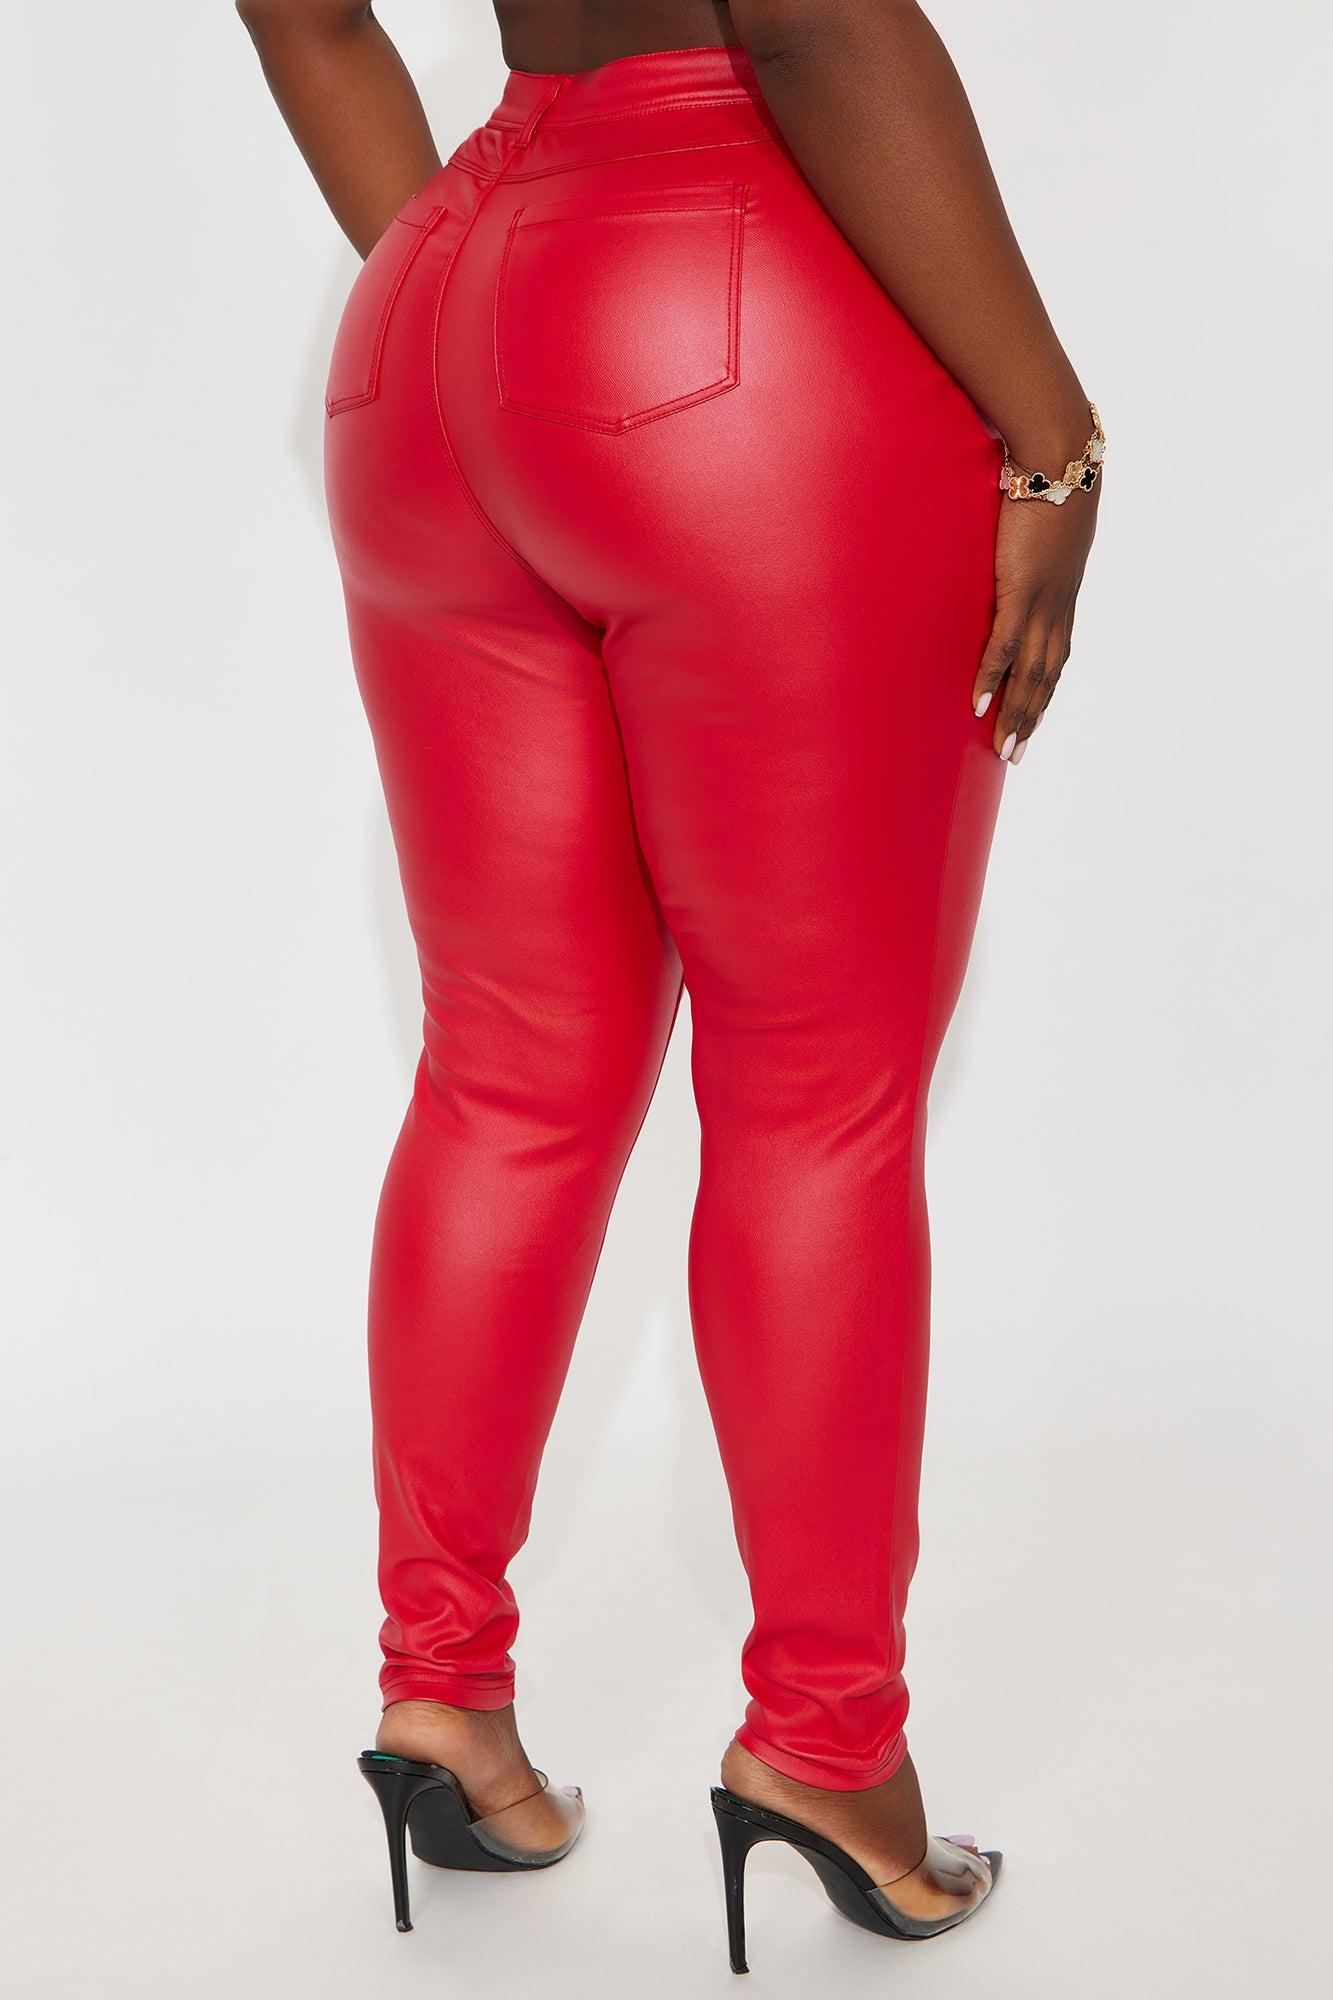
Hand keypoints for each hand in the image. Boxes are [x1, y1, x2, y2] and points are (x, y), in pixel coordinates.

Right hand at [972, 487, 1098, 761]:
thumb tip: (1007, 539)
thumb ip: (1028, 538)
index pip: (1055, 654)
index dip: (1044, 690)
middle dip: (1032, 718)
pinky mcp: (1023, 590)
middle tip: (1015, 755)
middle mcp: (1059, 605)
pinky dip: (992, 679)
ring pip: (1032, 673)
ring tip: (1003, 748)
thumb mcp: (1043, 519)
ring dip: (1017, 714)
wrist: (1061, 455)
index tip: (1031, 720)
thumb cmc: (1049, 474)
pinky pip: (1005, 647)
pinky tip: (978, 706)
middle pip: (1047, 676)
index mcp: (1063, 591)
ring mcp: (1043, 601)